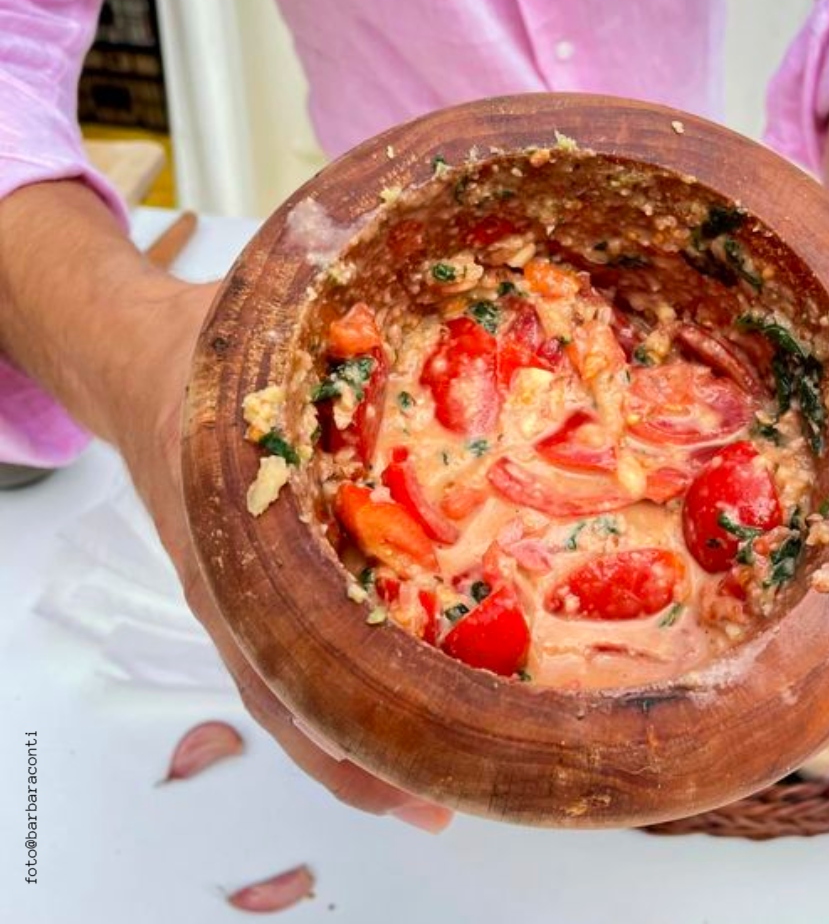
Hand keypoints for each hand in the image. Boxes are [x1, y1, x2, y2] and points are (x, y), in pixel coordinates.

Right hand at [112, 276, 451, 832]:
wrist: (130, 360)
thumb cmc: (191, 354)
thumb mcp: (254, 336)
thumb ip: (320, 328)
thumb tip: (400, 290)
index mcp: (230, 540)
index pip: (277, 661)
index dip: (339, 727)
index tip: (407, 769)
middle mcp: (234, 583)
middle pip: (292, 700)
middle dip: (363, 755)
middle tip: (442, 795)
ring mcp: (241, 589)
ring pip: (295, 687)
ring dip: (358, 733)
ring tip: (436, 772)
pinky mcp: (254, 575)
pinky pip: (298, 644)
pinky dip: (344, 680)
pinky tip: (399, 686)